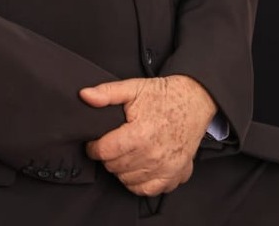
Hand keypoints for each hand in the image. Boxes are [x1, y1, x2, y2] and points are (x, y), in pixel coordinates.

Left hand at [79, 75, 216, 196]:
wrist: (194, 101)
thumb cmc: (163, 95)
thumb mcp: (133, 87)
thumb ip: (107, 93)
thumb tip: (85, 95)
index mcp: (140, 134)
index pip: (104, 151)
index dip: (94, 146)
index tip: (94, 141)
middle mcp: (153, 155)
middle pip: (114, 166)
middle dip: (108, 156)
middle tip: (112, 143)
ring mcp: (166, 168)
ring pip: (127, 179)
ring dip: (121, 169)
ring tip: (125, 152)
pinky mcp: (175, 175)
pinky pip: (147, 190)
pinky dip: (138, 182)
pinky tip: (138, 166)